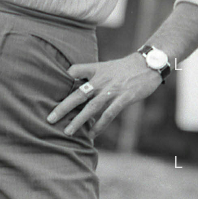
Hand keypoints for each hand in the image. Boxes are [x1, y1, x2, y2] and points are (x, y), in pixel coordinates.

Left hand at [48, 53, 162, 136]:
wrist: (148, 64)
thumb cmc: (124, 68)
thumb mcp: (105, 66)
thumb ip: (89, 72)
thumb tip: (72, 80)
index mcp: (96, 71)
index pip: (74, 72)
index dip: (63, 80)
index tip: (49, 92)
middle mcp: (101, 81)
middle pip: (78, 94)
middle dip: (64, 107)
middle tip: (50, 119)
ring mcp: (112, 90)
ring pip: (92, 107)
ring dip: (79, 120)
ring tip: (68, 132)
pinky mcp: (124, 98)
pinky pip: (109, 113)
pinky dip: (100, 124)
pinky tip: (92, 134)